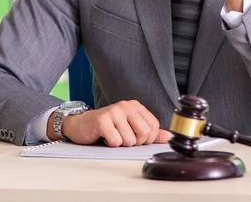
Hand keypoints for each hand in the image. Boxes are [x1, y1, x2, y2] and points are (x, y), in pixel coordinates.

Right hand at [51, 100, 171, 146]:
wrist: (81, 124)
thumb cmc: (108, 127)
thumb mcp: (131, 126)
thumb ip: (151, 132)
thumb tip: (169, 137)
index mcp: (136, 106)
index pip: (154, 127)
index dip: (147, 139)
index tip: (136, 138)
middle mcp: (126, 106)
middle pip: (144, 133)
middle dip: (134, 142)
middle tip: (123, 138)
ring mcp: (114, 112)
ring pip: (129, 140)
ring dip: (120, 144)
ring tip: (112, 135)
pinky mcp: (102, 120)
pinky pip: (115, 141)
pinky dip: (110, 144)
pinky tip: (104, 136)